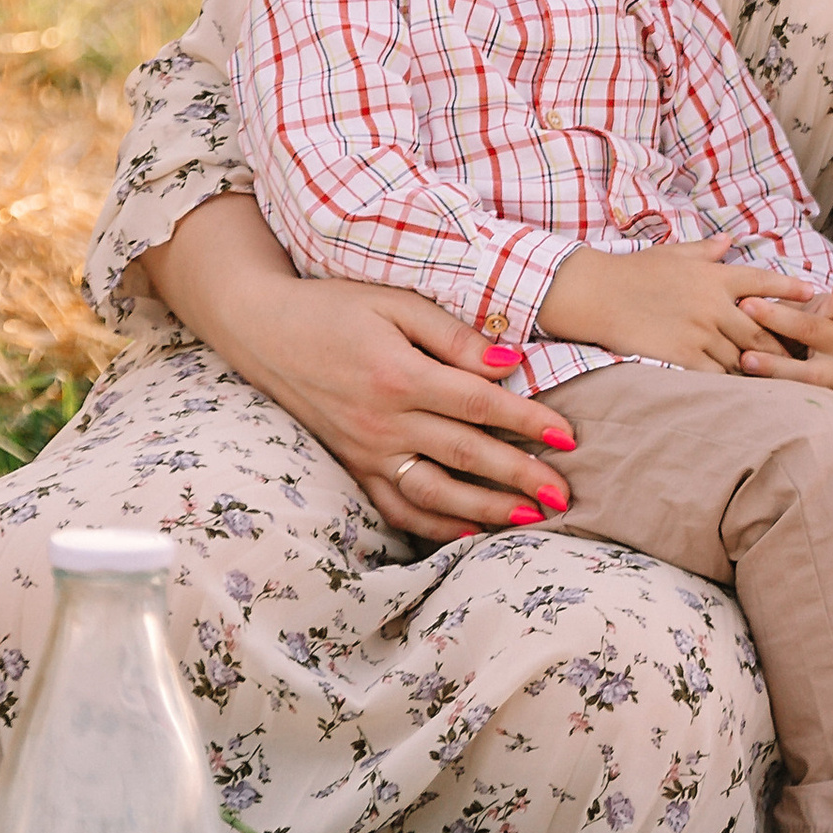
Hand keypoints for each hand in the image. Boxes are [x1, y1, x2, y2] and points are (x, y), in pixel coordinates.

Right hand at [138, 193, 571, 543]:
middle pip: (466, 455)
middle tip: (564, 495)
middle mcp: (383, 421)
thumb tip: (509, 362)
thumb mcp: (396, 302)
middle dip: (520, 477)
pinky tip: (470, 530)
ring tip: (530, 518)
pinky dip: (434, 523)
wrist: (262, 329)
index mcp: (399, 375)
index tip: (569, 436)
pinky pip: (395, 507)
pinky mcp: (350, 466)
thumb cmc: (335, 306)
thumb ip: (453, 335)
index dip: (527, 420)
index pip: (479, 404)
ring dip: (485, 509)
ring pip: (434, 492)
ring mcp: (364, 450)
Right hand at [537, 237, 810, 372]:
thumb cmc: (633, 272)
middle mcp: (713, 303)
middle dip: (783, 341)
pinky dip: (732, 381)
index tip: (813, 295)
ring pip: (743, 354)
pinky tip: (744, 391)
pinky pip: (717, 373)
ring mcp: (700, 330)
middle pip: (762, 327)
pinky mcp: (683, 355)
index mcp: (714, 276)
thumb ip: (705, 251)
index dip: (791, 289)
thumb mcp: (672, 254)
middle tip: (803, 353)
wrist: (597, 293)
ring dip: (761, 366)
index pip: (764, 281)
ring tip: (783, 379)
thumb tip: (728, 242)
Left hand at [738, 280, 832, 392]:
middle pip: (812, 330)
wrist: (819, 365)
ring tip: (745, 359)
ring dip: (773, 365)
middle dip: (776, 318)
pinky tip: (747, 385)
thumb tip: (741, 302)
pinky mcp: (825, 400)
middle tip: (745, 305)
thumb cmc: (803, 326)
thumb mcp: (801, 311)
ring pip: (807, 374)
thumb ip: (783, 306)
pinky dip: (772, 391)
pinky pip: (797, 399)